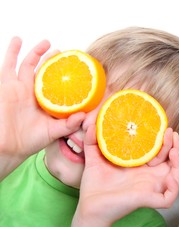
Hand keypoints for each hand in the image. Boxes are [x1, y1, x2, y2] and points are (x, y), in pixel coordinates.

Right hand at [0, 37, 84, 166]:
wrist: (8, 146)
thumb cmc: (30, 141)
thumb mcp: (54, 132)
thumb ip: (69, 124)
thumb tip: (83, 115)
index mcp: (46, 102)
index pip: (56, 84)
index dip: (63, 75)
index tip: (75, 65)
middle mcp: (33, 93)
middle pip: (43, 71)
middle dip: (51, 60)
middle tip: (60, 51)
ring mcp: (19, 88)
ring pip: (27, 65)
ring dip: (35, 52)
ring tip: (45, 42)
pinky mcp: (6, 86)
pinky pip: (8, 65)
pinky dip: (12, 52)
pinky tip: (17, 41)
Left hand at [78, 125, 178, 224]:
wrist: (89, 207)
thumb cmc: (95, 186)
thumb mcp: (95, 159)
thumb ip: (93, 141)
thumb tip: (92, 124)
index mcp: (142, 166)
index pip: (161, 151)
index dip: (165, 140)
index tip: (162, 127)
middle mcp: (150, 176)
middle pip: (173, 160)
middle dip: (176, 146)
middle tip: (169, 133)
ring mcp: (152, 188)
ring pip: (176, 176)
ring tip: (173, 152)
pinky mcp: (149, 200)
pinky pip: (170, 197)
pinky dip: (175, 188)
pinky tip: (170, 178)